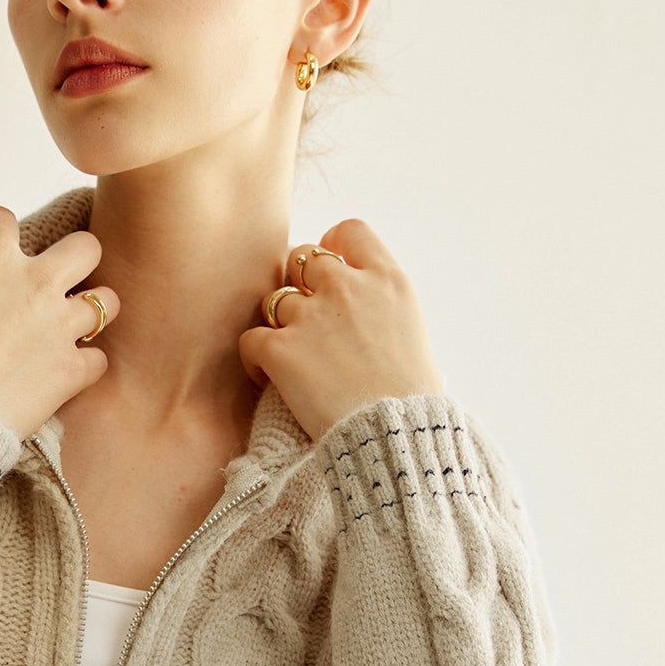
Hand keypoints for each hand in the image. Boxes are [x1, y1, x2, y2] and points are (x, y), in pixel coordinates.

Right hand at [0, 205, 119, 441]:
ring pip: (107, 301)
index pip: (2, 220)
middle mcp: (35, 283)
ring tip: (75, 325)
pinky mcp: (70, 368)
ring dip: (92, 312)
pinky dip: (85, 365)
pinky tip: (68, 371)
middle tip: (59, 278)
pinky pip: (97, 359)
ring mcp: (59, 325)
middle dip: (76, 259)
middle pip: (85, 247)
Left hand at [237, 219, 445, 443]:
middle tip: (304, 319)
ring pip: (274, 301)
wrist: (397, 434)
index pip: (348, 231)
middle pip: (302, 259)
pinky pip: (251, 340)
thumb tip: (363, 313)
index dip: (331, 247)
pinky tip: (268, 376)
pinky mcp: (282, 350)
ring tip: (289, 357)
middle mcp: (346, 287)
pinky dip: (255, 358)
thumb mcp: (412, 332)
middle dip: (298, 284)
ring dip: (278, 325)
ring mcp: (311, 316)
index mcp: (386, 280)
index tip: (328, 271)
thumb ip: (382, 307)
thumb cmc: (412, 398)